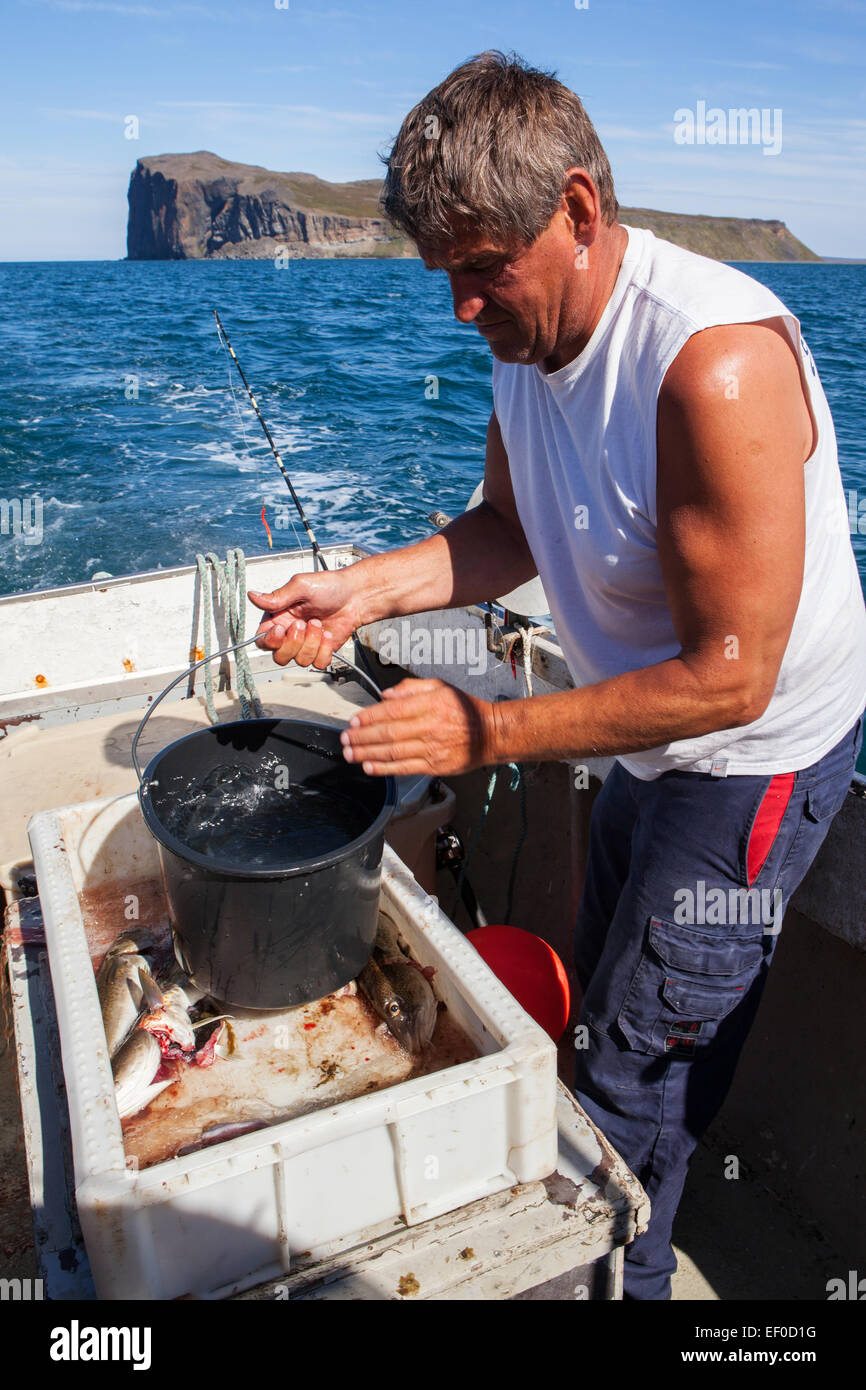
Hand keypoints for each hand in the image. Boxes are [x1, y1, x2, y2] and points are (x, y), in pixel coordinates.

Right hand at [248, 569, 362, 669]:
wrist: (355, 595)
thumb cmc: (330, 586)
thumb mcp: (300, 586)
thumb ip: (277, 596)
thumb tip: (253, 596)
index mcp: (279, 617)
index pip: (262, 639)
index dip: (270, 640)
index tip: (282, 628)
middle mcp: (291, 633)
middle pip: (279, 656)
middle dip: (293, 643)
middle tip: (303, 623)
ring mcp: (306, 644)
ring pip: (300, 660)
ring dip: (312, 642)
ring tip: (319, 623)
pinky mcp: (321, 651)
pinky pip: (318, 663)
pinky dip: (324, 650)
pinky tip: (328, 634)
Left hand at [339, 677, 499, 775]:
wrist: (491, 733)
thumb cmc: (465, 708)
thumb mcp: (441, 687)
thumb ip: (412, 688)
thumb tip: (386, 695)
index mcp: (430, 704)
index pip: (392, 711)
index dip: (369, 717)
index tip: (353, 720)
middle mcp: (430, 726)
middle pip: (388, 733)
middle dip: (362, 737)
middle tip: (344, 738)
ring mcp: (432, 748)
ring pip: (393, 752)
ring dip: (367, 753)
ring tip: (349, 753)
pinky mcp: (435, 766)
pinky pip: (405, 768)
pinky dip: (385, 768)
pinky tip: (369, 766)